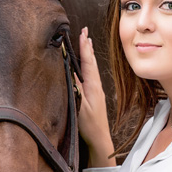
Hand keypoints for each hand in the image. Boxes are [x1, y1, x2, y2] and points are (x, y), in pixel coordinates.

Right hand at [77, 27, 115, 166]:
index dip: (84, 47)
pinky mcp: (94, 95)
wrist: (100, 139)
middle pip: (91, 61)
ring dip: (87, 54)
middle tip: (84, 32)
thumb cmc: (90, 125)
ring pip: (91, 67)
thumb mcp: (80, 106)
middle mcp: (96, 85)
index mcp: (92, 85)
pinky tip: (85, 65)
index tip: (82, 33)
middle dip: (87, 46)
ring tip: (86, 43)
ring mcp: (96, 90)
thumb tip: (71, 72)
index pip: (88, 62)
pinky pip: (90, 75)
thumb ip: (75, 90)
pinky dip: (87, 65)